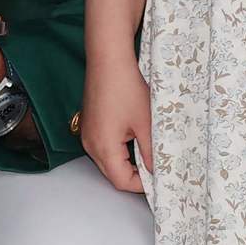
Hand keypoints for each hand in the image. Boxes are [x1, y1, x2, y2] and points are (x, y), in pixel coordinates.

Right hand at [78, 56, 156, 193]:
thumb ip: (151, 152)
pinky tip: (133, 138)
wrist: (108, 60)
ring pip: (108, 161)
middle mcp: (90, 144)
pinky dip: (118, 150)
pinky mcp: (89, 125)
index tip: (158, 179)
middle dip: (134, 175)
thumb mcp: (146, 123)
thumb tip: (157, 170)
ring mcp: (87, 134)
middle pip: (112, 174)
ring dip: (126, 162)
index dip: (142, 185)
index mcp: (103, 147)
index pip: (121, 181)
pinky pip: (103, 147)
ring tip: (147, 152)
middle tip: (156, 168)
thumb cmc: (125, 86)